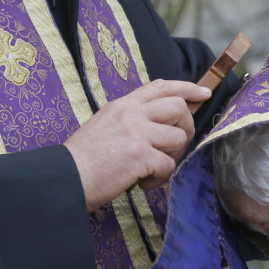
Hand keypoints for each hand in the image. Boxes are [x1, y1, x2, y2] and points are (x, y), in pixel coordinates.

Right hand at [64, 79, 210, 212]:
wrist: (65, 177)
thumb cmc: (84, 158)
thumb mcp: (105, 124)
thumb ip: (131, 118)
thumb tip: (159, 122)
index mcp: (123, 105)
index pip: (161, 86)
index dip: (187, 88)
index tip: (203, 93)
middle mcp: (132, 114)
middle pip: (178, 107)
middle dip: (186, 128)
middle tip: (174, 147)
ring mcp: (137, 133)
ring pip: (178, 137)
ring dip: (172, 157)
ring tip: (152, 169)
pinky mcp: (140, 156)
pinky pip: (168, 165)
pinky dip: (159, 179)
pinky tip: (142, 182)